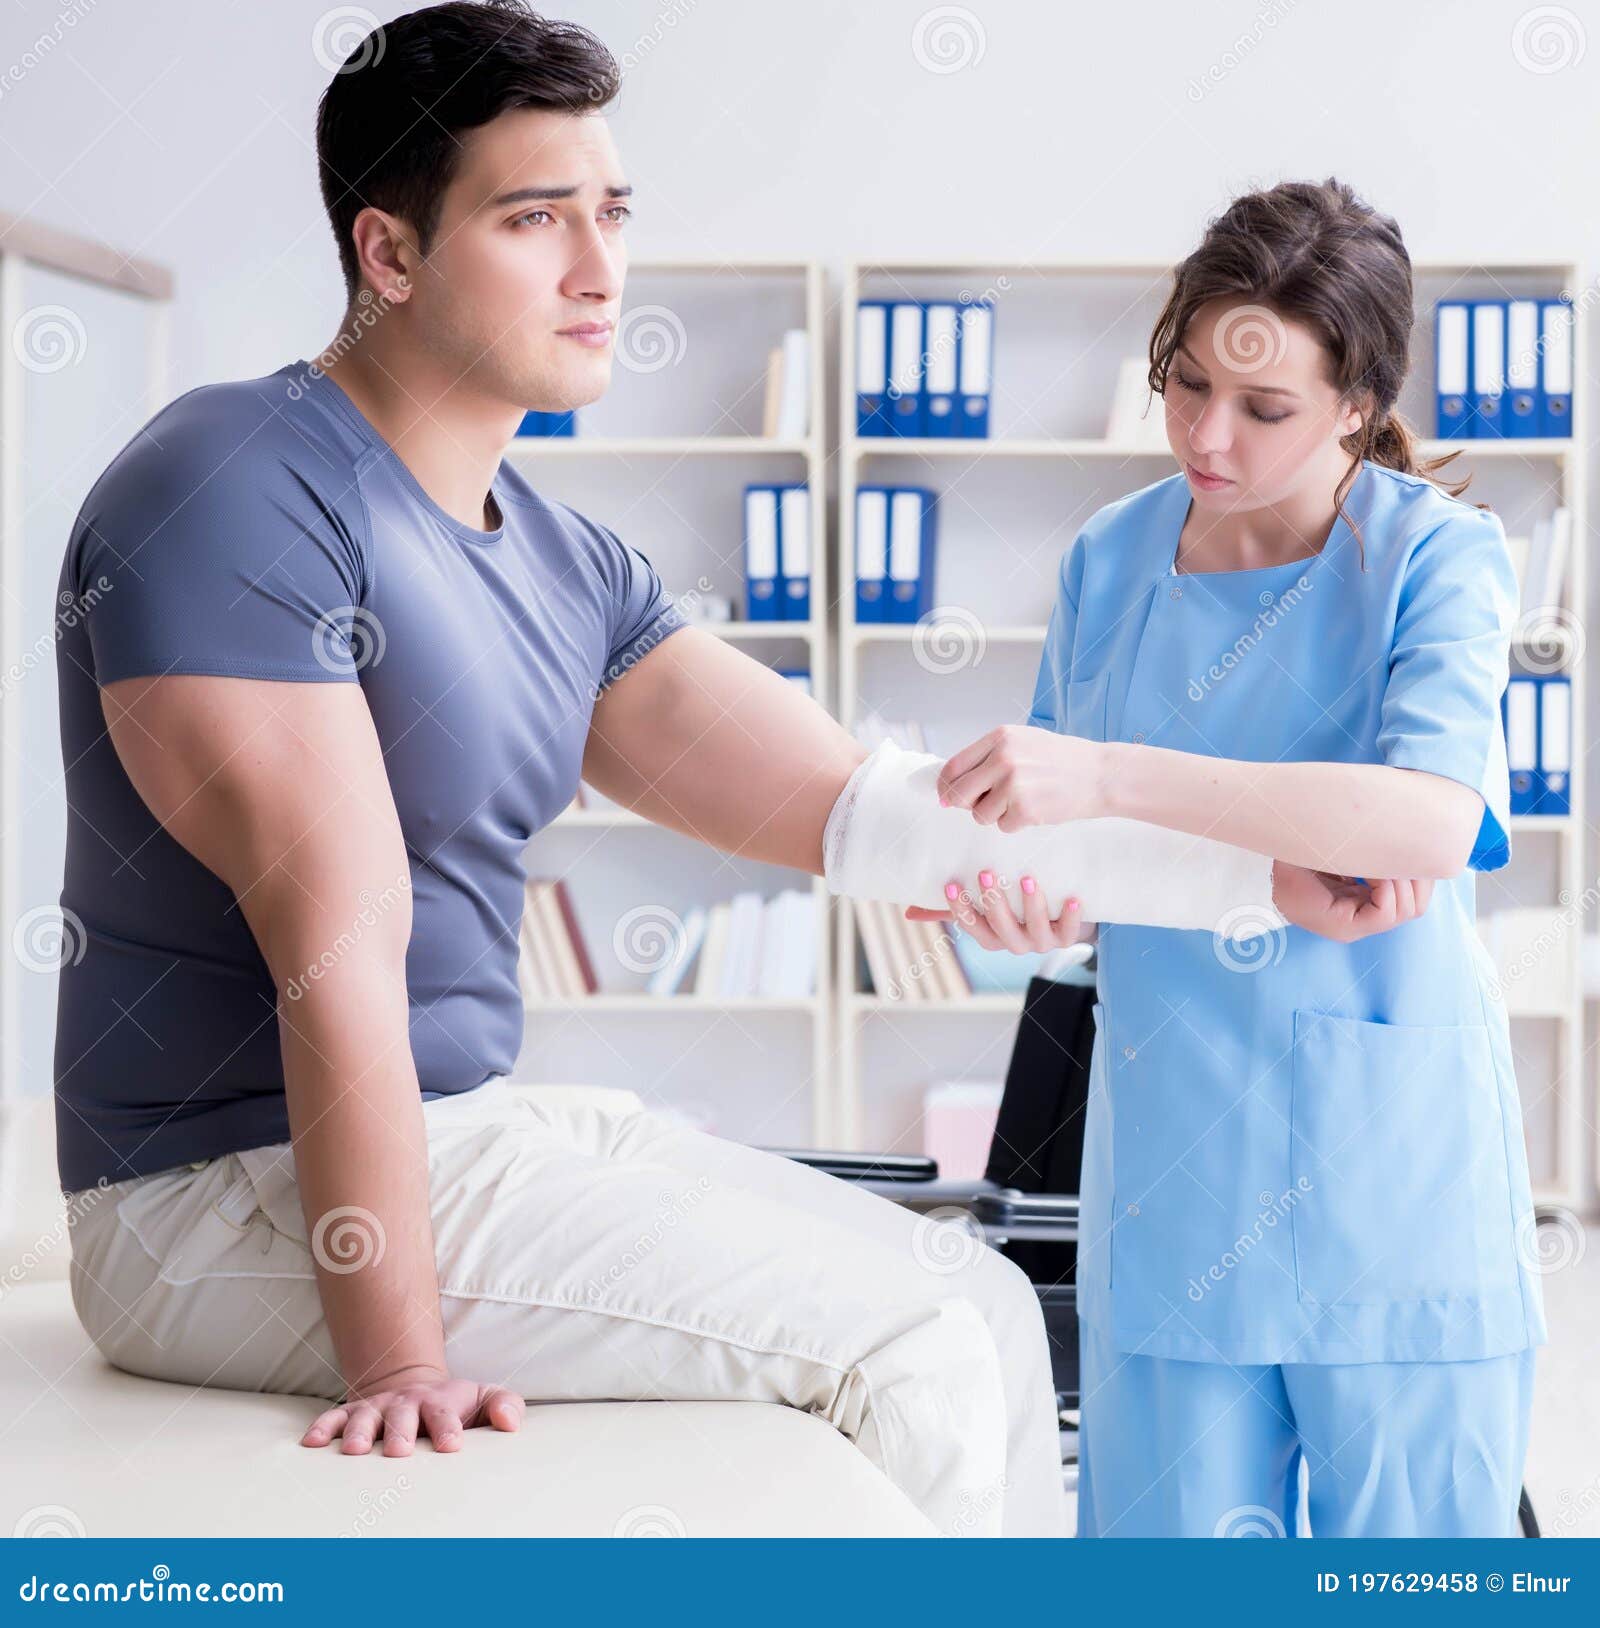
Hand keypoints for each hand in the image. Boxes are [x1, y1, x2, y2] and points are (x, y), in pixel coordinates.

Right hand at [301, 1363, 524, 1455]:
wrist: (415, 1387)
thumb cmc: (455, 1404)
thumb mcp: (484, 1399)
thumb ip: (505, 1406)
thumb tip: (511, 1423)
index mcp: (438, 1402)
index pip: (444, 1414)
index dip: (448, 1428)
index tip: (451, 1445)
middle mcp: (405, 1404)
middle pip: (402, 1416)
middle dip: (400, 1431)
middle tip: (399, 1450)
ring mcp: (377, 1409)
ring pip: (365, 1418)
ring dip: (359, 1432)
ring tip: (354, 1451)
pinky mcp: (352, 1414)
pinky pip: (333, 1418)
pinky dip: (322, 1428)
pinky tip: (311, 1443)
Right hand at [905, 870, 1096, 953]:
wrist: (1066, 922)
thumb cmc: (1016, 912)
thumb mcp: (984, 912)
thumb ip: (950, 912)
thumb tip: (908, 911)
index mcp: (992, 936)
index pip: (970, 926)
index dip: (959, 908)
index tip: (950, 883)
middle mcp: (1014, 943)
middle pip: (1000, 930)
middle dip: (993, 904)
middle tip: (986, 873)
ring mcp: (1041, 942)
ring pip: (1034, 930)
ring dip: (1030, 906)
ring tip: (1027, 879)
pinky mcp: (1067, 937)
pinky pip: (1069, 931)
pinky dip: (1071, 917)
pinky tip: (1072, 899)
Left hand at [937, 725, 1101, 830]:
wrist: (1100, 775)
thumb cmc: (1062, 760)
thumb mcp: (1023, 743)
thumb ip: (989, 758)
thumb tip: (953, 786)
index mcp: (1000, 738)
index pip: (954, 766)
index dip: (945, 786)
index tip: (946, 796)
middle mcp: (1003, 758)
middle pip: (959, 793)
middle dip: (966, 805)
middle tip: (983, 805)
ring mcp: (1013, 784)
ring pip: (980, 815)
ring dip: (995, 815)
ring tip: (1020, 802)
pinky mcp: (1025, 809)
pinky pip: (1002, 826)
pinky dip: (1014, 824)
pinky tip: (1034, 810)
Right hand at [1271, 861, 1432, 941]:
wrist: (1270, 875)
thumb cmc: (1284, 866)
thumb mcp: (1299, 860)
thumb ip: (1332, 856)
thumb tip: (1368, 840)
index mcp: (1340, 924)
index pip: (1386, 912)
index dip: (1387, 884)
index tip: (1370, 862)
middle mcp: (1358, 925)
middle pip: (1408, 910)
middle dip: (1408, 878)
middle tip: (1390, 854)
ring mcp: (1367, 915)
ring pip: (1414, 904)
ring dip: (1411, 877)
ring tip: (1393, 854)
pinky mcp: (1371, 903)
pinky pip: (1405, 896)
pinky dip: (1406, 876)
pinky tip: (1390, 860)